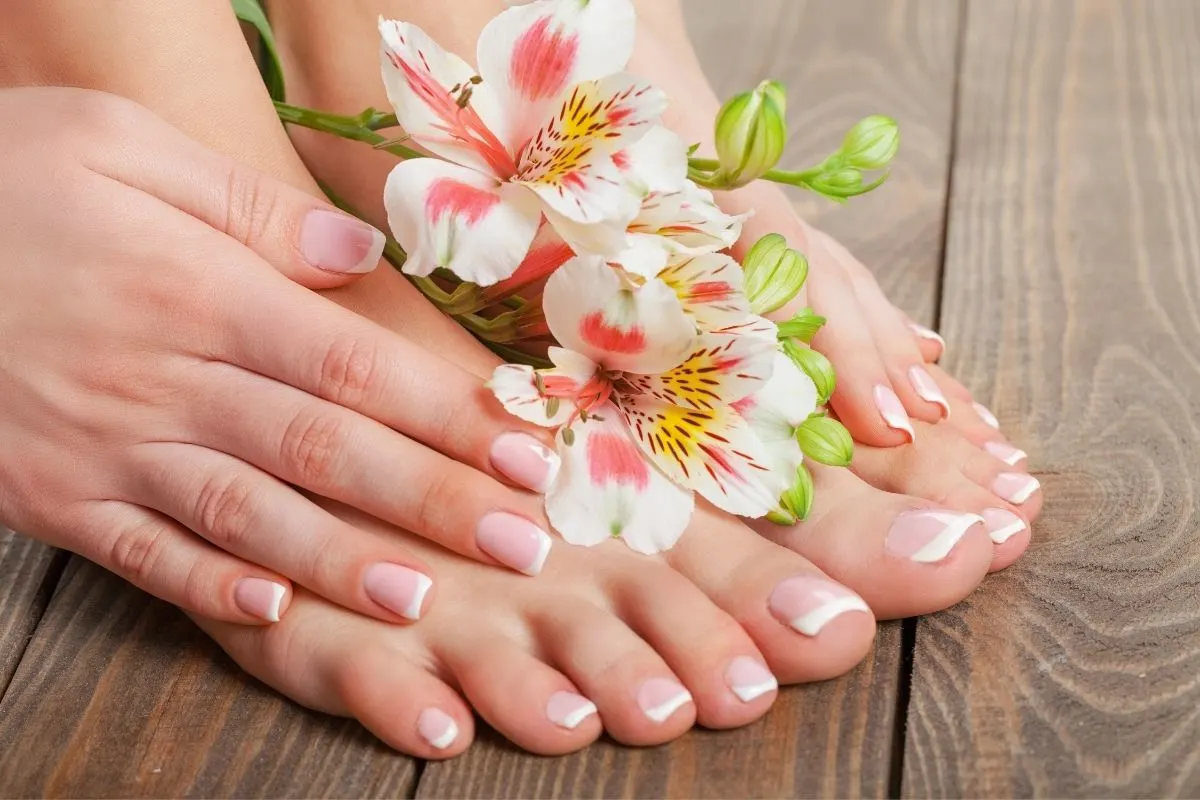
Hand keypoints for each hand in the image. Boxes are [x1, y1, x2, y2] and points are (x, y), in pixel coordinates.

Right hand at [0, 87, 560, 625]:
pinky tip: (274, 614)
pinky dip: (205, 590)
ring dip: (340, 562)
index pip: (352, 365)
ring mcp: (104, 447)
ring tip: (424, 599)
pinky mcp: (50, 497)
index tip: (524, 454)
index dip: (446, 416)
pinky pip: (139, 555)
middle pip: (323, 449)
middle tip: (520, 548)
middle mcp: (163, 379)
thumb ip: (246, 203)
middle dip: (429, 502)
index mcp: (196, 290)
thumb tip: (358, 252)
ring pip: (245, 515)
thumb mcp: (115, 142)